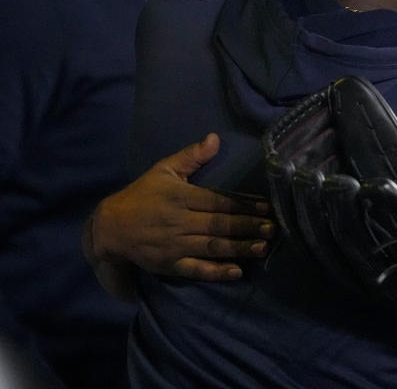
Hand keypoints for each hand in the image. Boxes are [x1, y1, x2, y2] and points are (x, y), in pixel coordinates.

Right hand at [88, 134, 274, 282]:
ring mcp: (175, 245)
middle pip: (220, 225)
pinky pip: (196, 269)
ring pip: (212, 247)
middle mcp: (181, 221)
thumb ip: (191, 156)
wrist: (109, 227)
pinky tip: (237, 272)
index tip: (268, 207)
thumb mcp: (163, 170)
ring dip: (240, 248)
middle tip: (273, 229)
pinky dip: (216, 272)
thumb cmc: (142, 195)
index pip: (219, 201)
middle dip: (248, 227)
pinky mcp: (170, 264)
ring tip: (263, 248)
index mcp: (182, 197)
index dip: (245, 205)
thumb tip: (215, 138)